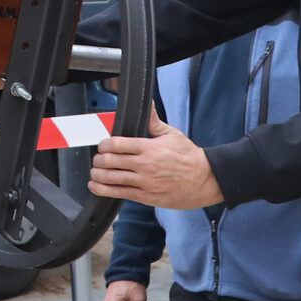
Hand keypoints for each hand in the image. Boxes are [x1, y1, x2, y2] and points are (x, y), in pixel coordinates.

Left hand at [89, 109, 223, 209]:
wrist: (205, 180)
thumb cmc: (189, 157)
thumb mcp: (172, 134)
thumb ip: (153, 121)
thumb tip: (147, 104)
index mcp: (149, 148)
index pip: (117, 144)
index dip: (104, 144)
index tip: (103, 145)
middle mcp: (145, 165)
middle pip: (111, 161)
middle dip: (99, 159)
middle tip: (98, 159)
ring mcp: (145, 183)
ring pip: (112, 179)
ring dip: (98, 175)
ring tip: (95, 172)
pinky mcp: (147, 197)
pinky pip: (120, 194)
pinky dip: (104, 190)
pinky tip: (96, 186)